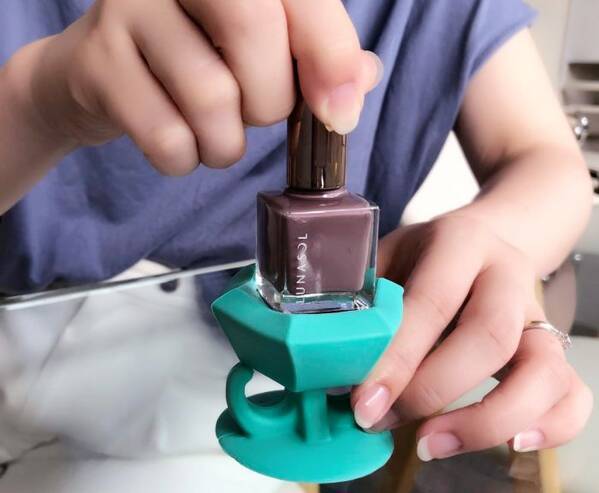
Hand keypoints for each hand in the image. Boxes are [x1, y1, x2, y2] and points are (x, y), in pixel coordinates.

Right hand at [9, 0, 380, 174]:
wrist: (102, 74)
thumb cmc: (196, 60)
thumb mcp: (262, 54)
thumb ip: (316, 60)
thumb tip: (361, 78)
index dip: (330, 52)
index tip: (340, 112)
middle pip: (254, 33)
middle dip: (270, 102)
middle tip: (255, 114)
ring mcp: (128, 8)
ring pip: (211, 96)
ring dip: (226, 144)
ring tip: (216, 138)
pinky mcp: (97, 62)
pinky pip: (167, 136)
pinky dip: (186, 160)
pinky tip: (181, 147)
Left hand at [352, 214, 592, 459]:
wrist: (491, 237)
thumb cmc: (430, 253)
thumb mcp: (391, 254)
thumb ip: (365, 298)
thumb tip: (327, 363)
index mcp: (459, 243)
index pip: (432, 302)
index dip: (397, 357)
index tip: (363, 402)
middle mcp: (507, 278)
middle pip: (489, 338)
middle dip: (431, 390)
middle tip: (380, 418)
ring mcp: (538, 315)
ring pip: (543, 371)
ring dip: (487, 419)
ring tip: (431, 443)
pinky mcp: (553, 348)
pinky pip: (572, 394)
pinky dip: (550, 427)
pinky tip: (509, 443)